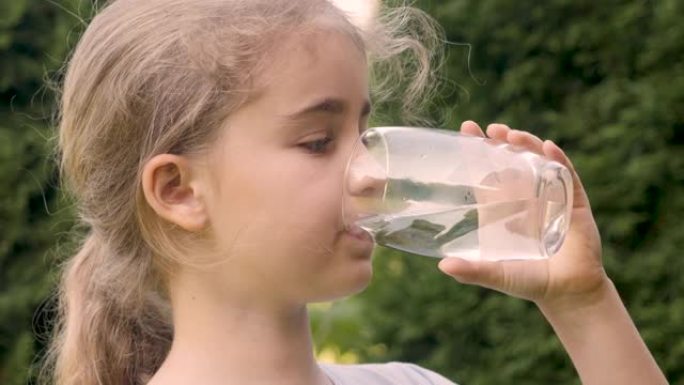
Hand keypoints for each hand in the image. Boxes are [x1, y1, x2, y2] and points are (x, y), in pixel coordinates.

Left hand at [438, 121, 606, 309]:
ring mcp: (551, 197)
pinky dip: (560, 161)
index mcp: (504, 209)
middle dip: (503, 142)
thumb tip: (443, 266)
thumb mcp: (497, 273)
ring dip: (528, 146)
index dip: (479, 151)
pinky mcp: (574, 203)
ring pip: (539, 162)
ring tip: (513, 136)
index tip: (467, 129)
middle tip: (492, 129)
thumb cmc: (529, 281)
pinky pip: (568, 177)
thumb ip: (472, 271)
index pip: (488, 172)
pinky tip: (549, 148)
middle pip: (513, 161)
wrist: (568, 293)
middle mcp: (526, 198)